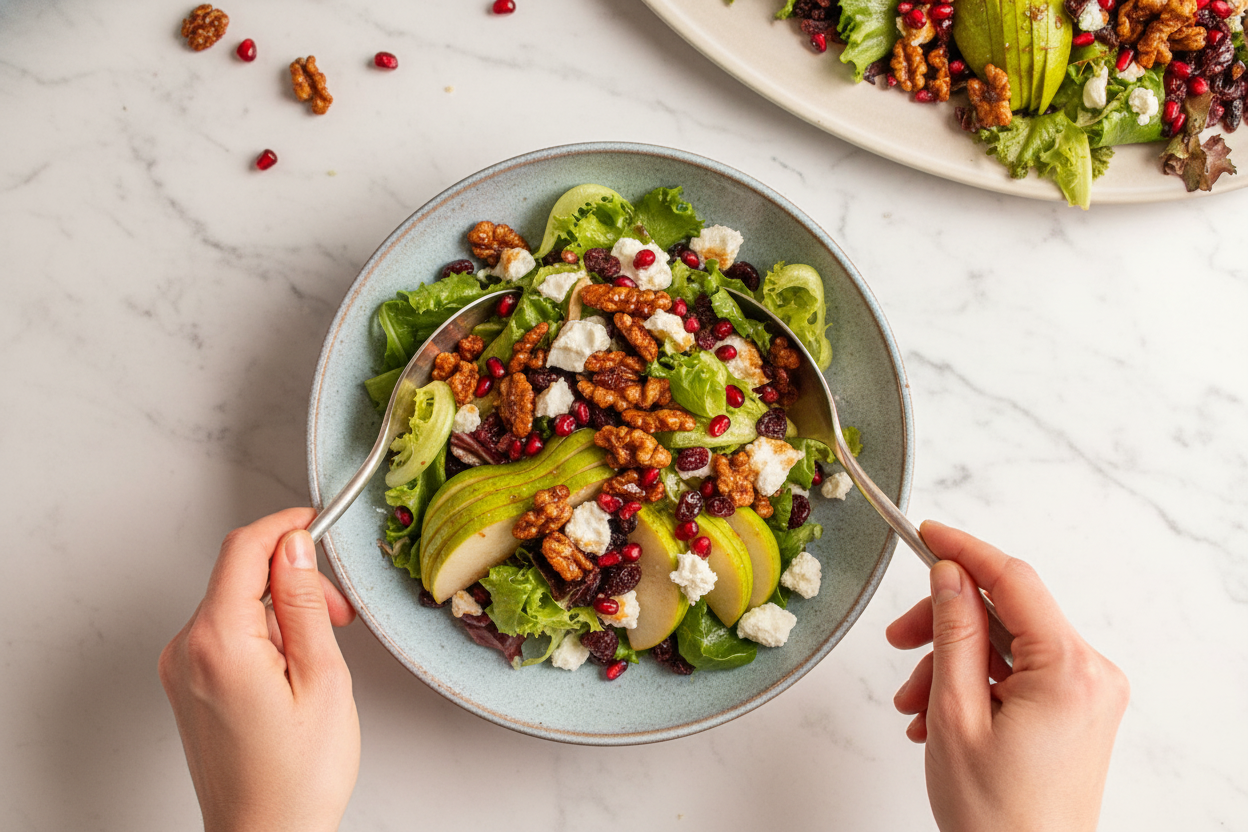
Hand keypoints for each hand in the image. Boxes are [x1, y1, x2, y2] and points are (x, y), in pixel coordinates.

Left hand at [159, 508, 359, 831]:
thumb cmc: (297, 777)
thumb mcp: (322, 678)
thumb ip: (305, 603)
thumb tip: (296, 546)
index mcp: (218, 643)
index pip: (244, 548)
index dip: (284, 525)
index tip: (318, 520)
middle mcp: (186, 650)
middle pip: (241, 574)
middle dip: (294, 579)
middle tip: (340, 616)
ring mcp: (180, 668)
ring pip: (236, 603)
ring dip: (282, 610)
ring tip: (320, 655)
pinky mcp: (186, 683)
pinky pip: (226, 632)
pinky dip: (264, 634)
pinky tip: (293, 669)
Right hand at [887, 521, 1128, 831]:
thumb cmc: (994, 816)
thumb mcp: (955, 712)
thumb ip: (955, 632)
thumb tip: (949, 574)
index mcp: (1069, 670)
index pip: (1013, 579)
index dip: (963, 550)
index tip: (925, 532)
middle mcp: (1091, 674)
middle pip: (1006, 612)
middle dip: (944, 623)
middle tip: (896, 642)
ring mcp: (1088, 694)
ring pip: (1006, 645)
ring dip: (952, 662)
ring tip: (912, 705)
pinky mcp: (1078, 711)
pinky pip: (1019, 673)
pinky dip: (974, 684)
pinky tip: (936, 715)